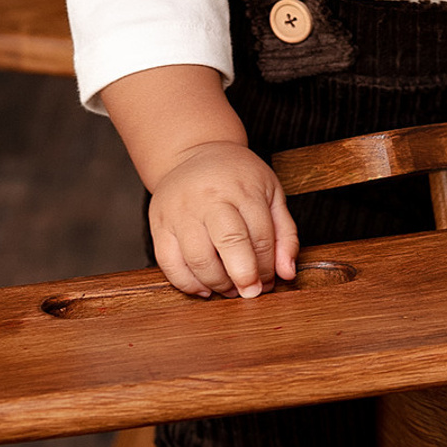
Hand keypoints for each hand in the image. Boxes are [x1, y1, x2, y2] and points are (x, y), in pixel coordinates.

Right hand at [147, 141, 298, 298]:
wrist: (194, 153)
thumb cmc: (238, 178)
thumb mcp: (271, 194)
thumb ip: (285, 234)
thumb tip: (287, 273)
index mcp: (242, 189)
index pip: (260, 236)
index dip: (267, 266)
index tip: (269, 281)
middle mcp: (209, 198)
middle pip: (229, 244)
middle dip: (244, 276)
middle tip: (251, 292)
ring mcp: (180, 211)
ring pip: (197, 259)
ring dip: (217, 284)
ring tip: (229, 288)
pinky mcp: (158, 223)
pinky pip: (169, 263)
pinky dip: (187, 283)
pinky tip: (204, 287)